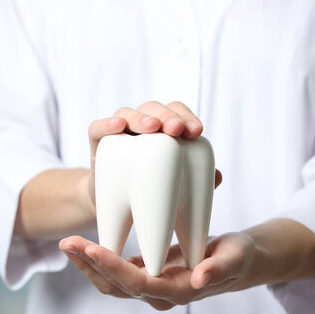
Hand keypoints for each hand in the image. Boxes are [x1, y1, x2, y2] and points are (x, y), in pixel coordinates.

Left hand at [58, 232, 255, 309]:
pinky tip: (82, 246)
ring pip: (110, 282)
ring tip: (67, 244)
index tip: (91, 249)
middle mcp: (159, 294)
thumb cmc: (237, 256)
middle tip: (68, 242)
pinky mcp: (145, 276)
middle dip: (90, 264)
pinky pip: (114, 273)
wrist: (236, 261)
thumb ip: (219, 268)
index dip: (113, 267)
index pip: (139, 283)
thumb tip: (200, 279)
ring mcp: (150, 287)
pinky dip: (96, 260)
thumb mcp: (235, 257)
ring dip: (87, 264)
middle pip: (116, 284)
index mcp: (178, 291)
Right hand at [84, 102, 221, 214]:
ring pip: (128, 113)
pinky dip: (106, 124)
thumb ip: (194, 180)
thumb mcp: (170, 186)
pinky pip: (98, 128)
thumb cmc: (145, 189)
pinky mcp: (97, 143)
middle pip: (153, 109)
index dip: (186, 116)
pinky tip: (118, 126)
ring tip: (153, 128)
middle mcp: (139, 124)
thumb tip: (216, 177)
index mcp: (161, 130)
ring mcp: (117, 132)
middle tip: (176, 129)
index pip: (175, 112)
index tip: (196, 132)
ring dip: (141, 118)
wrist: (109, 204)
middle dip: (167, 116)